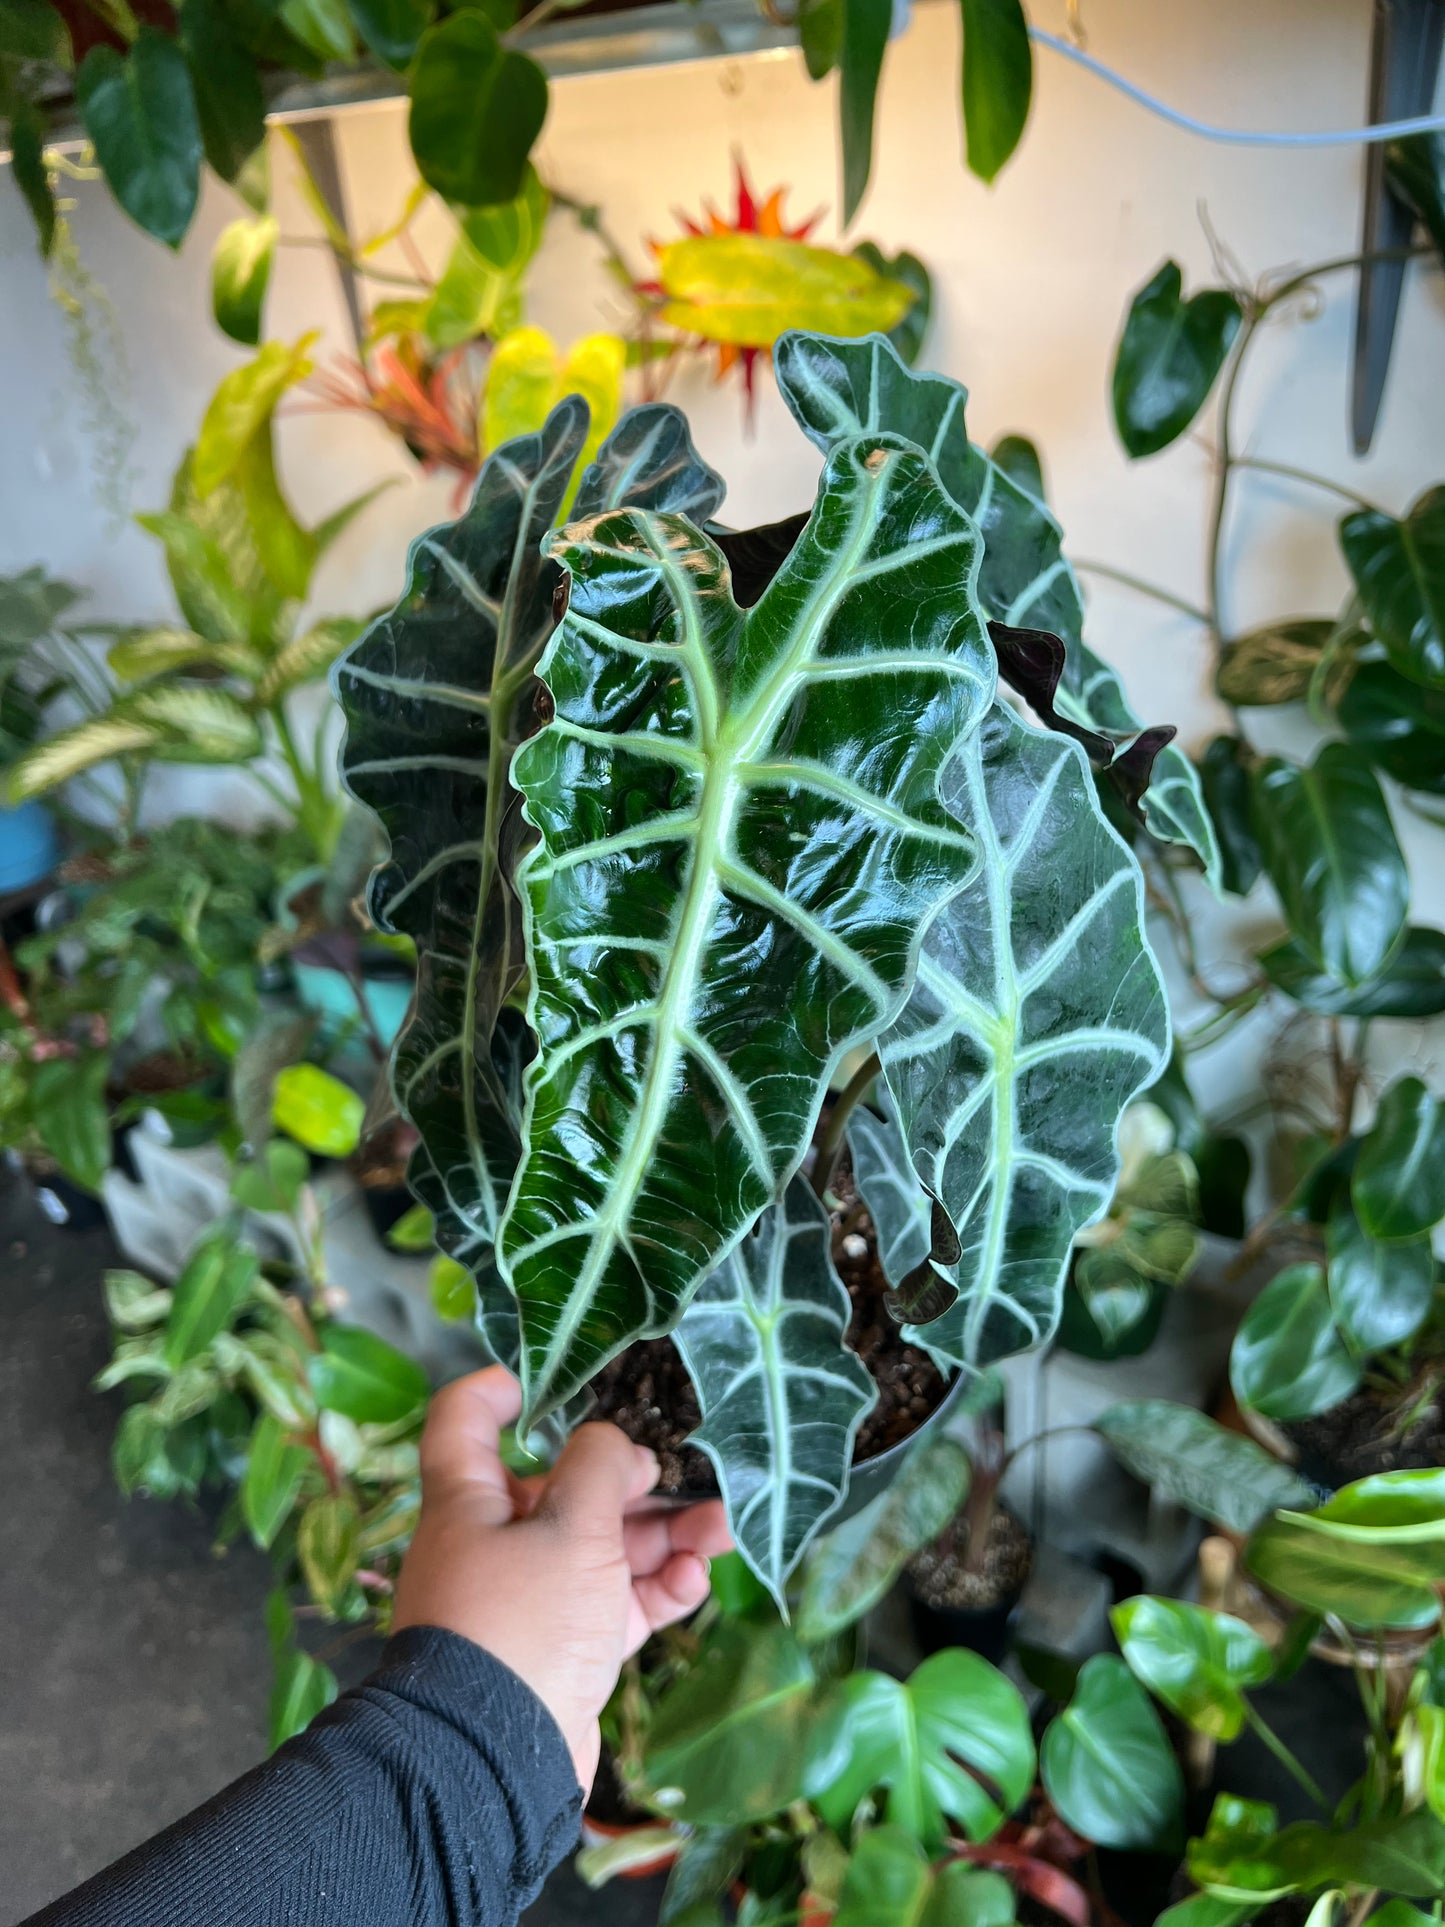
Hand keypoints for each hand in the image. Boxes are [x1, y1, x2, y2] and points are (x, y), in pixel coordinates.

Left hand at [392, 1366, 730, 1791]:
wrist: (494, 1765)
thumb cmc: (521, 1624)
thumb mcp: (569, 1528)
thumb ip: (601, 1468)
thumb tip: (619, 1445)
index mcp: (470, 1502)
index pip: (464, 1422)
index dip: (500, 1389)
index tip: (551, 1378)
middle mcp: (494, 1544)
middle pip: (564, 1489)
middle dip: (633, 1480)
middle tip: (689, 1476)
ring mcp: (530, 1601)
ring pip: (601, 1548)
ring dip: (662, 1535)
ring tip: (721, 1530)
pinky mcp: (565, 1651)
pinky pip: (615, 1604)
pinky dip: (655, 1588)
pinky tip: (695, 1580)